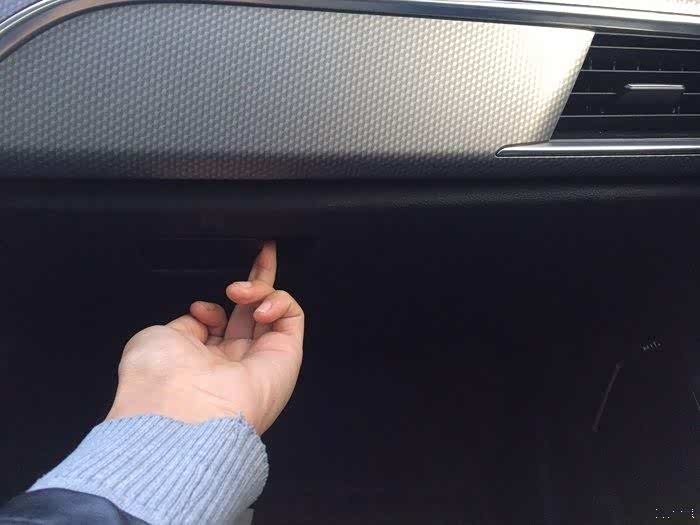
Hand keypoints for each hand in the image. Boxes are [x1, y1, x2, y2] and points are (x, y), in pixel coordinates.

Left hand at [106, 241, 303, 433]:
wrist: (181, 411)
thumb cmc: (160, 380)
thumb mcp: (159, 338)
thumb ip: (186, 324)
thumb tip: (202, 314)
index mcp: (202, 363)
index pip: (220, 325)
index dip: (215, 305)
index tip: (200, 306)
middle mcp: (234, 362)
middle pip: (252, 312)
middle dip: (256, 278)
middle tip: (261, 250)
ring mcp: (262, 358)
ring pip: (275, 309)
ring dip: (261, 286)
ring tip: (239, 290)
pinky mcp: (287, 355)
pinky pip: (293, 317)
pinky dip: (279, 301)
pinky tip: (259, 306)